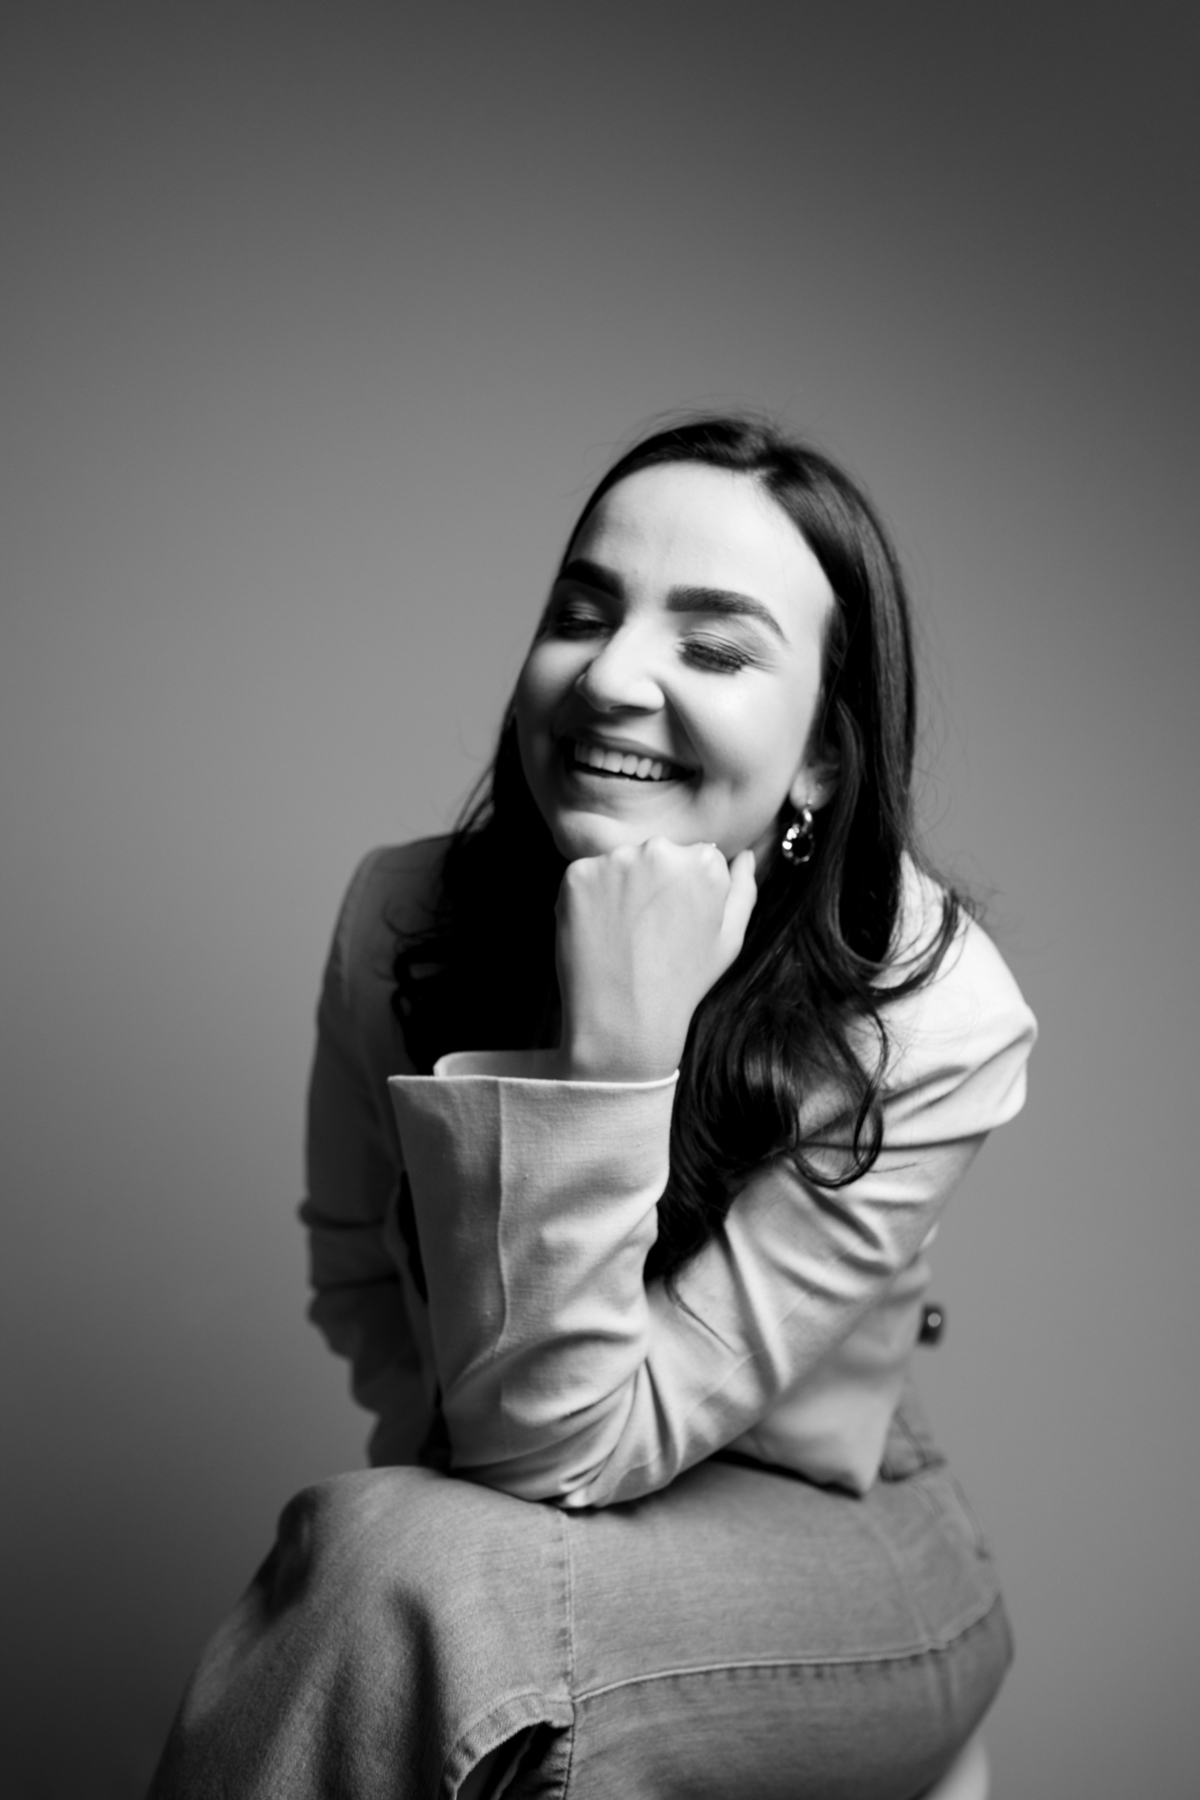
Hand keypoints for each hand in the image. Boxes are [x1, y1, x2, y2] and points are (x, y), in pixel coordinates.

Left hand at [552, 839, 757, 1081]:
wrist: (623, 1019)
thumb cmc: (682, 982)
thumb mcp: (729, 939)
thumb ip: (743, 889)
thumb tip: (746, 855)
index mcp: (704, 861)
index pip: (695, 858)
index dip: (684, 892)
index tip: (675, 923)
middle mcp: (660, 850)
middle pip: (656, 855)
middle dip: (652, 883)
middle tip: (647, 932)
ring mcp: (615, 861)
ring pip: (619, 865)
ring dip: (619, 888)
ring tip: (622, 935)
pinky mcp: (576, 875)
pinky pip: (584, 877)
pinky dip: (588, 899)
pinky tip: (598, 931)